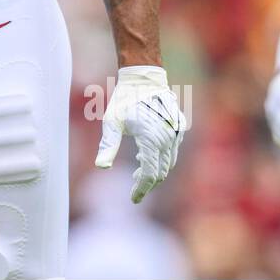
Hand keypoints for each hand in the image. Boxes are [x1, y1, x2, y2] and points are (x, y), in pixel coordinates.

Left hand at [95, 65, 184, 202]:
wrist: (144, 80)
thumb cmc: (124, 101)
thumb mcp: (111, 122)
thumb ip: (107, 145)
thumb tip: (101, 166)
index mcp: (151, 139)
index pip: (149, 174)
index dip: (141, 189)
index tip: (134, 199)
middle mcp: (167, 139)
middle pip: (160, 172)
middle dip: (146, 183)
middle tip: (133, 186)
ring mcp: (175, 134)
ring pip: (168, 164)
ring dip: (154, 172)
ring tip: (137, 174)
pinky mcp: (179, 130)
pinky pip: (172, 153)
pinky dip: (161, 160)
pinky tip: (146, 157)